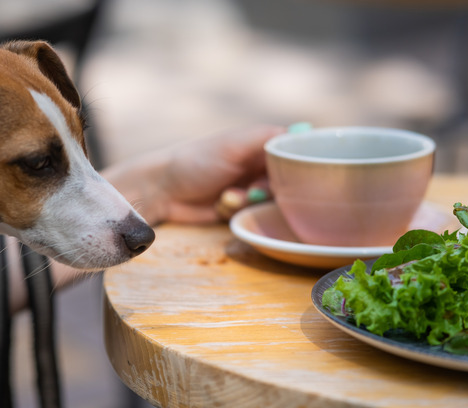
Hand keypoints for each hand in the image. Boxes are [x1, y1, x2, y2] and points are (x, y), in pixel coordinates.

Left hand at [105, 124, 283, 224]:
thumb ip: (268, 137)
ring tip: (227, 197)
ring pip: (270, 203)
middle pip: (286, 183)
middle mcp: (258, 166)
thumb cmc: (198, 160)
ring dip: (249, 203)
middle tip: (253, 191)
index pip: (295, 155)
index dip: (295, 169)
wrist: (163, 189)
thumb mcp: (234, 144)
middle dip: (269, 190)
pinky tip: (219, 206)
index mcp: (261, 145)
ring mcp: (249, 188)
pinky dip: (236, 212)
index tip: (285, 178)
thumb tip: (305, 131)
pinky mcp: (237, 209)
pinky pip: (252, 216)